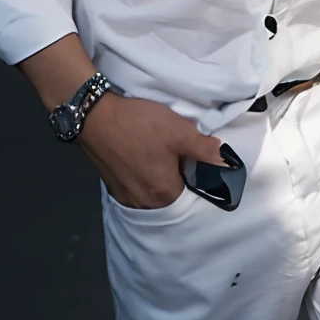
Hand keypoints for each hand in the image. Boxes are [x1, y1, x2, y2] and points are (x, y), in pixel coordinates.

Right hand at [78, 92, 226, 208]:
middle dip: (175, 175)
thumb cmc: (139, 124)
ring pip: (152, 191)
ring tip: (154, 152)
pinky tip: (139, 157)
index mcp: (165, 193)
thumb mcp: (179, 131)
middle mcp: (145, 203)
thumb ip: (204, 149)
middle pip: (171, 193)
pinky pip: (135, 188)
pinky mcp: (112, 187)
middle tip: (171, 151)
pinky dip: (141, 176)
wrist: (95, 116)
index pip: (192, 192)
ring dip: (157, 176)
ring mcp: (126, 197)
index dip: (194, 172)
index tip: (189, 155)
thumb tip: (224, 160)